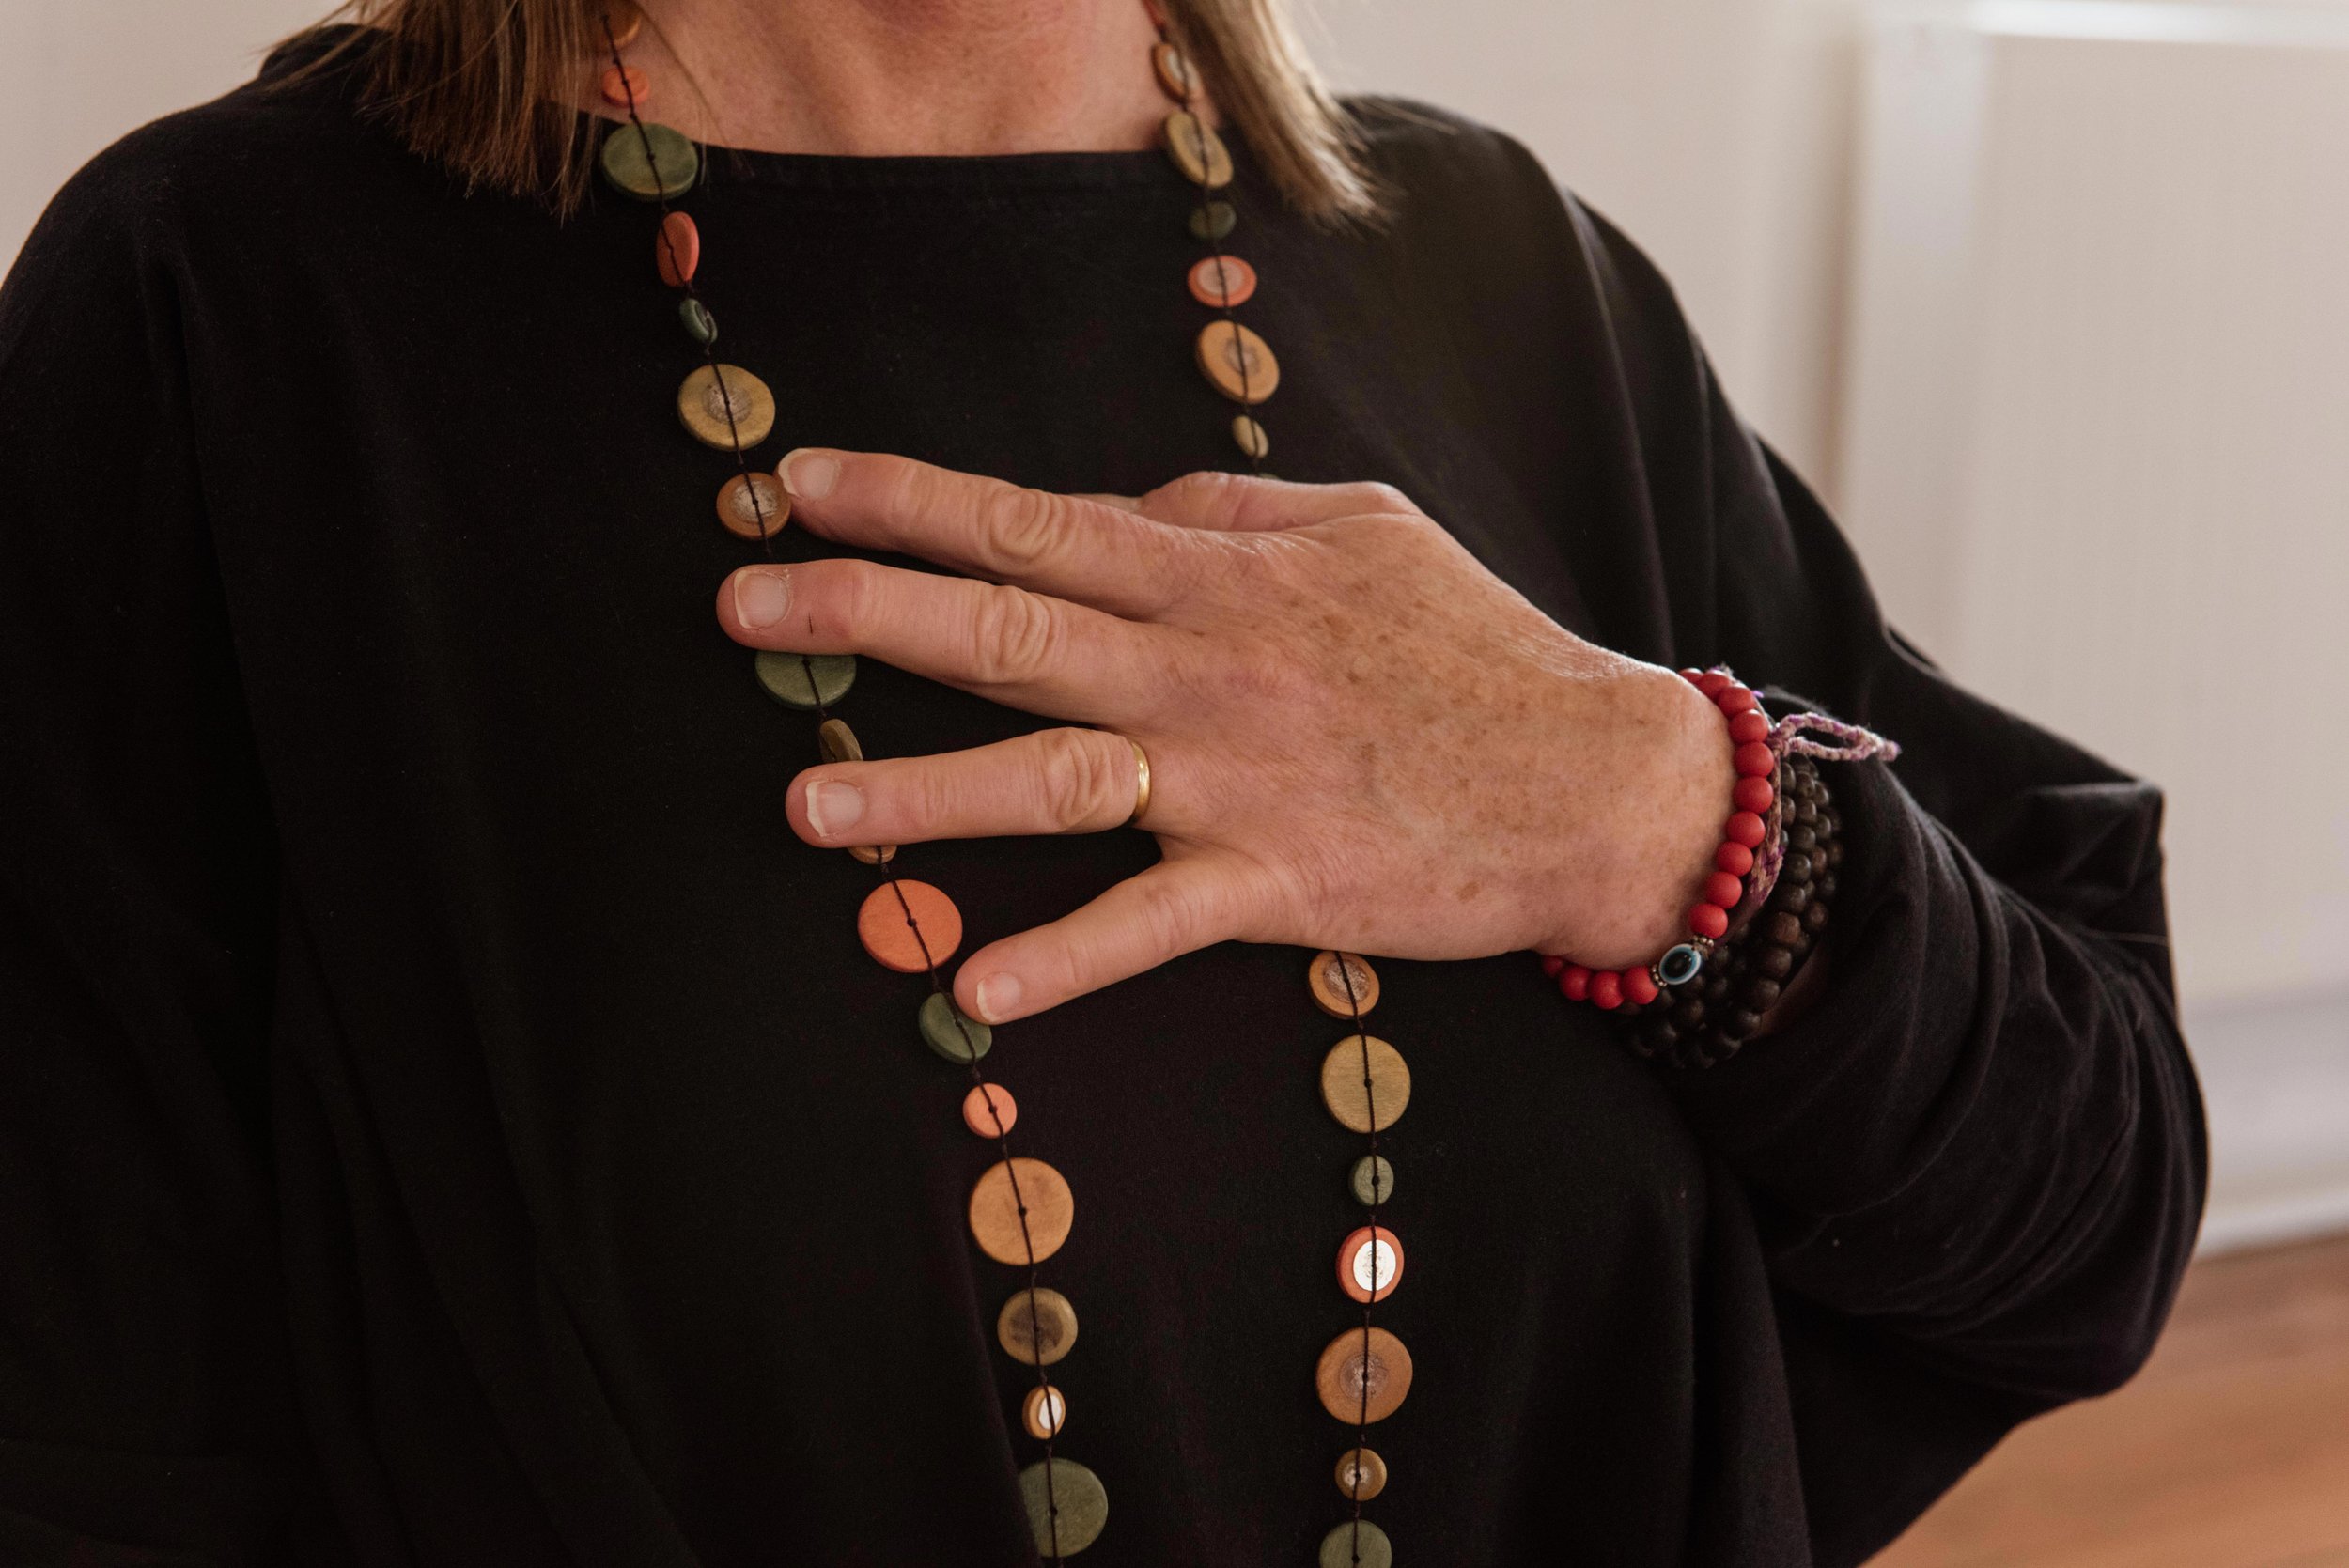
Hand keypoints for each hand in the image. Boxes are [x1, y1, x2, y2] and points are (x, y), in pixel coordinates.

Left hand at [716, 450, 1736, 1024]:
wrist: (1591, 777)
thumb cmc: (1471, 643)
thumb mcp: (1361, 524)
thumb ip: (1230, 506)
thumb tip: (1123, 500)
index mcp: (1220, 571)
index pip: (1036, 521)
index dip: (909, 498)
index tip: (796, 482)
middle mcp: (1205, 666)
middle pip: (1010, 632)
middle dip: (865, 612)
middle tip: (740, 606)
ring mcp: (1233, 779)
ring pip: (1051, 779)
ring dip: (922, 791)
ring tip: (805, 806)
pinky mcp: (1274, 883)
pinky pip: (1149, 923)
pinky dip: (1064, 956)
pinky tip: (974, 985)